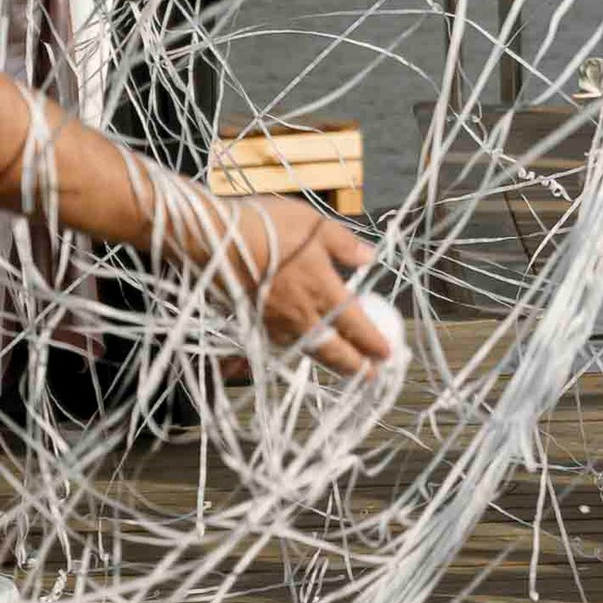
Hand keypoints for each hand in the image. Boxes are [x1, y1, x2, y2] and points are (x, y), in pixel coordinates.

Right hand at [210, 197, 391, 374]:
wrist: (214, 241)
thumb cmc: (269, 227)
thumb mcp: (316, 225)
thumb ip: (345, 245)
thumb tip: (372, 259)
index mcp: (323, 290)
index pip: (356, 325)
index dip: (373, 341)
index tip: (387, 353)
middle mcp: (301, 315)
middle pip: (332, 350)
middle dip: (354, 366)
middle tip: (370, 377)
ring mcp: (275, 323)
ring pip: (307, 350)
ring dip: (327, 360)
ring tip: (341, 365)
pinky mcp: (253, 323)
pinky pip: (282, 343)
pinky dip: (298, 349)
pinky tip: (302, 345)